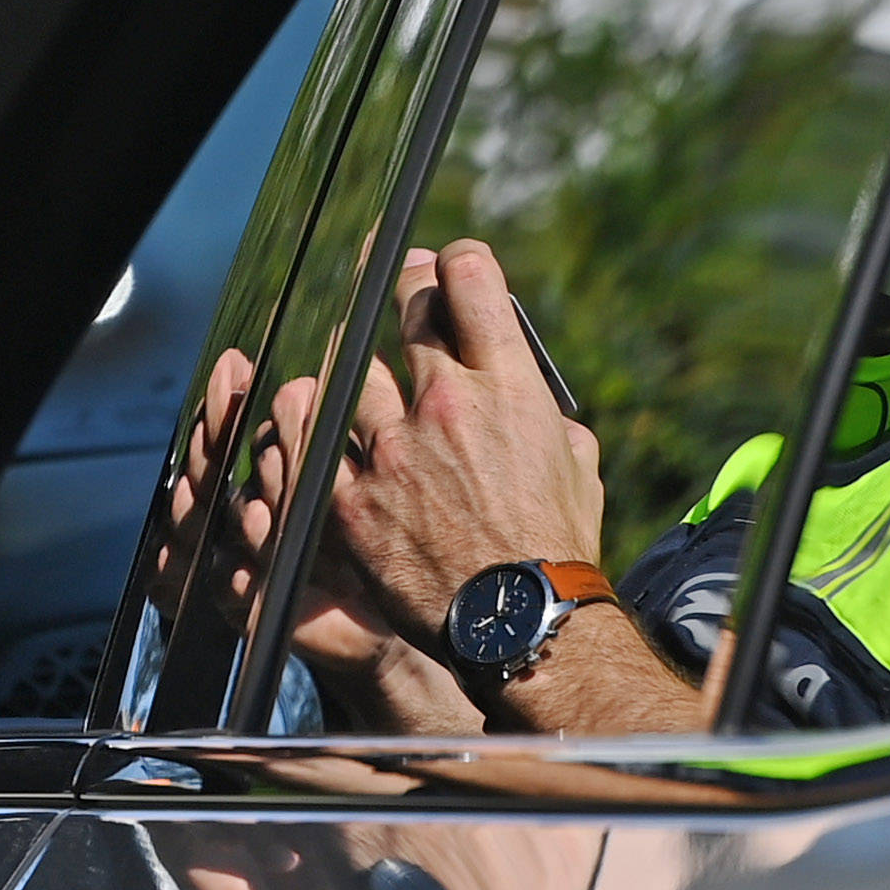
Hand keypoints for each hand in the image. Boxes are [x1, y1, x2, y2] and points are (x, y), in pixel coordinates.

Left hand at [314, 241, 606, 644]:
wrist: (520, 627)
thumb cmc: (556, 549)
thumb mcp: (575, 462)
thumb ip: (539, 410)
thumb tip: (516, 386)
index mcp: (509, 386)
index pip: (470, 278)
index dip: (455, 262)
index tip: (445, 268)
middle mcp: (445, 402)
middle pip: (405, 307)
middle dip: (403, 288)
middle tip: (397, 286)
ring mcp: (390, 448)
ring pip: (351, 372)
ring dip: (358, 371)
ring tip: (358, 378)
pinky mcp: (349, 496)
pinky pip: (315, 442)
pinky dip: (318, 435)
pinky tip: (319, 435)